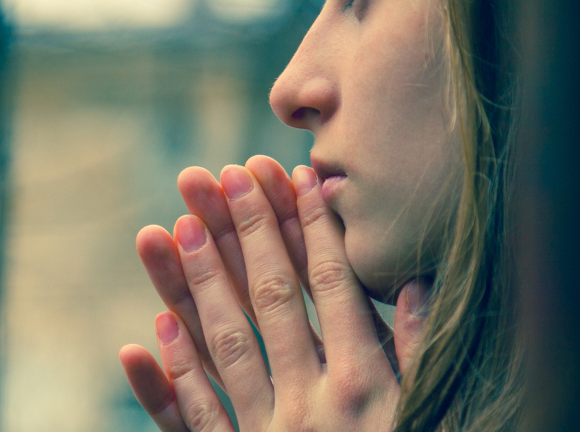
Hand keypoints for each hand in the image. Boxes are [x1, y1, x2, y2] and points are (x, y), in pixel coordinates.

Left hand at [119, 158, 429, 430]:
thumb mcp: (434, 414)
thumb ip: (426, 354)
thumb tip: (418, 282)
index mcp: (366, 383)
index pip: (333, 284)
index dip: (311, 226)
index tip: (289, 172)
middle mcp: (312, 403)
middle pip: (270, 299)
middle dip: (242, 232)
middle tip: (214, 174)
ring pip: (223, 345)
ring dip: (194, 285)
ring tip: (172, 227)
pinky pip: (195, 423)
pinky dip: (167, 381)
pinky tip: (145, 336)